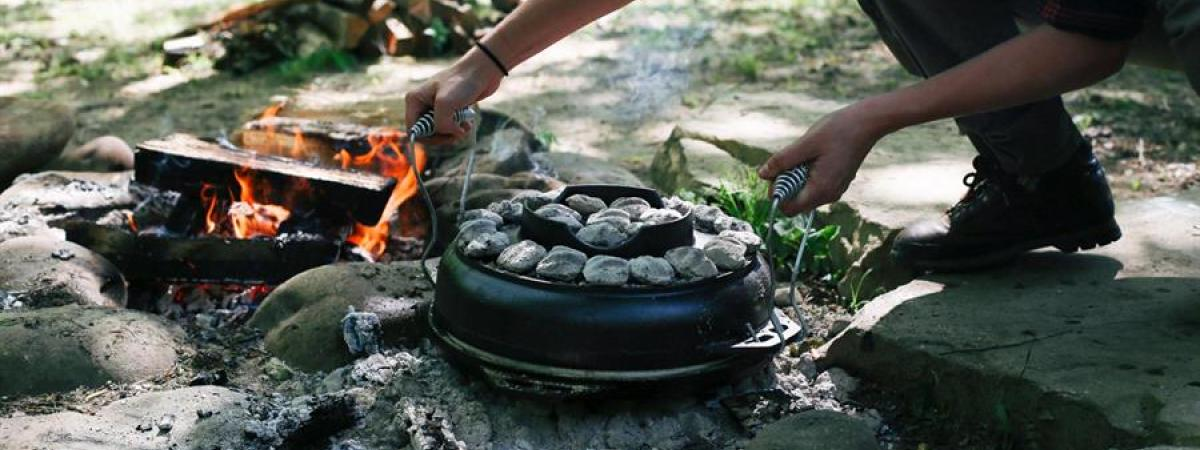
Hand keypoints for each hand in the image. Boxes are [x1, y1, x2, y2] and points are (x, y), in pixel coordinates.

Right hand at [405, 49, 504, 143]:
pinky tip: (468, 124)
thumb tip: (450, 134)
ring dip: (453, 133)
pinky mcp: (449, 109)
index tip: (445, 136)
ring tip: (465, 127)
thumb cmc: (462, 82)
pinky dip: (458, 128)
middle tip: (457, 134)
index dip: (427, 138)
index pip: (413, 130)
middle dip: (443, 136)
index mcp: (414, 100)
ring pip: (439, 131)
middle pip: (426, 133)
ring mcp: (435, 106)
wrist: (481, 71)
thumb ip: (441, 124)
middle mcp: (422, 103)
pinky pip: (449, 126)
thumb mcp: (446, 104)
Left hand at [757, 104, 885, 215]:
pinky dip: (807, 175)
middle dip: (786, 185)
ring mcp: (835, 189)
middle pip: (796, 203)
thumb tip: (762, 174)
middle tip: (791, 161)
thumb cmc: (838, 130)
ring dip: (797, 179)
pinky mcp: (838, 182)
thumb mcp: (805, 143)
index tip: (778, 173)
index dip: (777, 194)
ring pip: (805, 194)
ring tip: (805, 156)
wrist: (868, 122)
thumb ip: (782, 161)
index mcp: (820, 189)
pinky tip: (814, 156)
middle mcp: (829, 195)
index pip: (789, 209)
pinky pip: (815, 186)